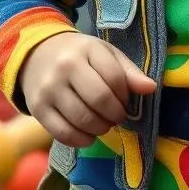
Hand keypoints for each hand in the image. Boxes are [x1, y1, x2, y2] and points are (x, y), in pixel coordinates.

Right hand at [20, 32, 156, 147]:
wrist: (37, 54)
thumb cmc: (79, 55)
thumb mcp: (104, 54)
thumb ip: (128, 71)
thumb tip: (151, 88)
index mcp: (86, 50)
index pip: (114, 77)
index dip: (125, 95)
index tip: (125, 100)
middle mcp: (65, 67)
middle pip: (99, 99)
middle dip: (115, 114)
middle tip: (116, 116)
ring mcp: (49, 89)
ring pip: (82, 119)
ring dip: (100, 128)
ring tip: (103, 124)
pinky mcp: (37, 109)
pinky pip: (63, 133)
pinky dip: (81, 140)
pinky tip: (88, 135)